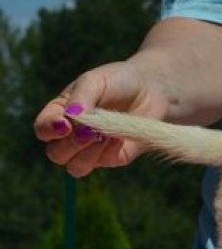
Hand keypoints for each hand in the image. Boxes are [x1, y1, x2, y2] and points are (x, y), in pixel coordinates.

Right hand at [33, 60, 169, 177]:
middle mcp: (72, 135)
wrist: (151, 88)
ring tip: (105, 134)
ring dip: (89, 153)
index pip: (43, 129)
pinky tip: (120, 136)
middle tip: (90, 131)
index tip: (65, 124)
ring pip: (76, 167)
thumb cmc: (118, 81)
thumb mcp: (95, 81)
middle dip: (72, 145)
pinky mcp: (114, 157)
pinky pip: (105, 163)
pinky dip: (110, 151)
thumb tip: (71, 117)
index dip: (49, 130)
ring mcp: (92, 149)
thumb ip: (81, 97)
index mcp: (60, 114)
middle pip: (57, 154)